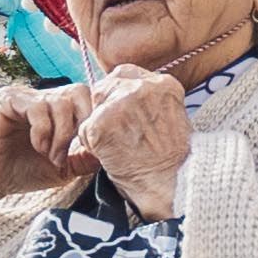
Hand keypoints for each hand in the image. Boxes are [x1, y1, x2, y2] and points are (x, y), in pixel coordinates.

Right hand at [0, 83, 93, 235]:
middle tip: (69, 151)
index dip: (94, 118)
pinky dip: (43, 131)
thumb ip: (85, 157)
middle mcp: (42, 97)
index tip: (89, 145)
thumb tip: (109, 150)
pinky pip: (37, 107)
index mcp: (57, 108)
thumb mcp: (63, 168)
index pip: (88, 97)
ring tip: (50, 155)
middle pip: (80, 92)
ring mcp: (25, 96)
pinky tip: (37, 146)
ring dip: (61, 134)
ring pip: (61, 102)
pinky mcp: (8, 99)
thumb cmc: (21, 172)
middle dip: (81, 124)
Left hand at [76, 67, 192, 218]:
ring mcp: (121, 104)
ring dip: (98, 128)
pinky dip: (92, 146)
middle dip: (104, 108)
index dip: (117, 91)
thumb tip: (124, 99)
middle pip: (105, 87)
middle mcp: (142, 88)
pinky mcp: (101, 123)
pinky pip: (84, 130)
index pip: (124, 73)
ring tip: (118, 149)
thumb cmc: (173, 162)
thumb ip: (149, 103)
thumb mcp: (172, 119)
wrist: (171, 185)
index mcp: (163, 84)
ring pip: (93, 109)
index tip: (120, 110)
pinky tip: (110, 157)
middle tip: (117, 134)